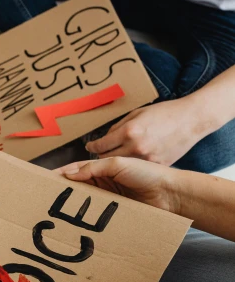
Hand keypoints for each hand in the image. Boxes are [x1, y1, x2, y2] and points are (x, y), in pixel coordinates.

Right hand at [57, 156, 181, 212]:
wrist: (170, 194)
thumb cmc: (147, 173)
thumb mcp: (118, 164)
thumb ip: (94, 168)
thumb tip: (69, 174)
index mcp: (102, 169)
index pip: (76, 170)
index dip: (61, 175)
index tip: (45, 180)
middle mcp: (103, 184)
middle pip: (78, 188)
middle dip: (63, 193)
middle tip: (46, 199)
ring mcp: (108, 200)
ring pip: (85, 204)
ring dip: (74, 208)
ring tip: (58, 214)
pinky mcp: (115, 214)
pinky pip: (97, 217)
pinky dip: (88, 220)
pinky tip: (78, 225)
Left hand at [85, 99, 201, 165]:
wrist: (191, 120)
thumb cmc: (164, 113)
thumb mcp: (137, 113)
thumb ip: (119, 126)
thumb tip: (106, 138)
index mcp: (129, 131)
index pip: (101, 145)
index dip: (92, 146)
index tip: (89, 146)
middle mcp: (136, 147)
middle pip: (106, 158)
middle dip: (101, 155)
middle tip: (100, 152)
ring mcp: (147, 159)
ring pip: (120, 166)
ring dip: (115, 162)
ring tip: (115, 156)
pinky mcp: (157, 165)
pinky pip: (137, 168)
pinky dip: (132, 165)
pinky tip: (133, 161)